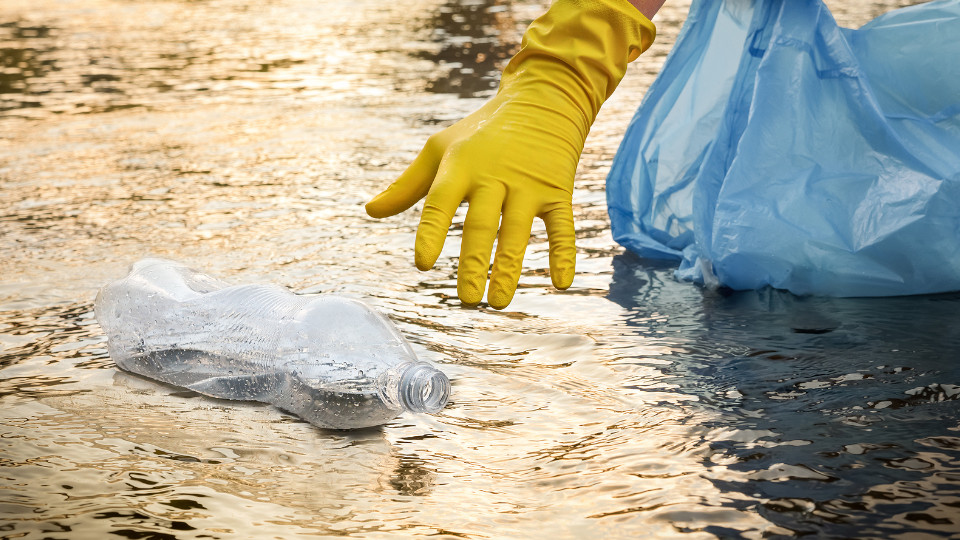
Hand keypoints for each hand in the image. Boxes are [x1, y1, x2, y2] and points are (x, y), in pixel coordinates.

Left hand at [366, 0, 654, 308]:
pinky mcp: (558, 191)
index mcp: (460, 167)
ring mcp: (528, 185)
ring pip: (518, 231)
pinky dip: (563, 253)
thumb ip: (408, 185)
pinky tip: (561, 283)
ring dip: (509, 268)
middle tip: (467, 301)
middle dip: (475, 263)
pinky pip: (562, 226)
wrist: (542, 102)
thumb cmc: (481, 134)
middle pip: (482, 225)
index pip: (441, 203)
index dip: (431, 232)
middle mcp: (494, 177)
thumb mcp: (440, 149)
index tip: (422, 264)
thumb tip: (370, 211)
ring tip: (498, 302)